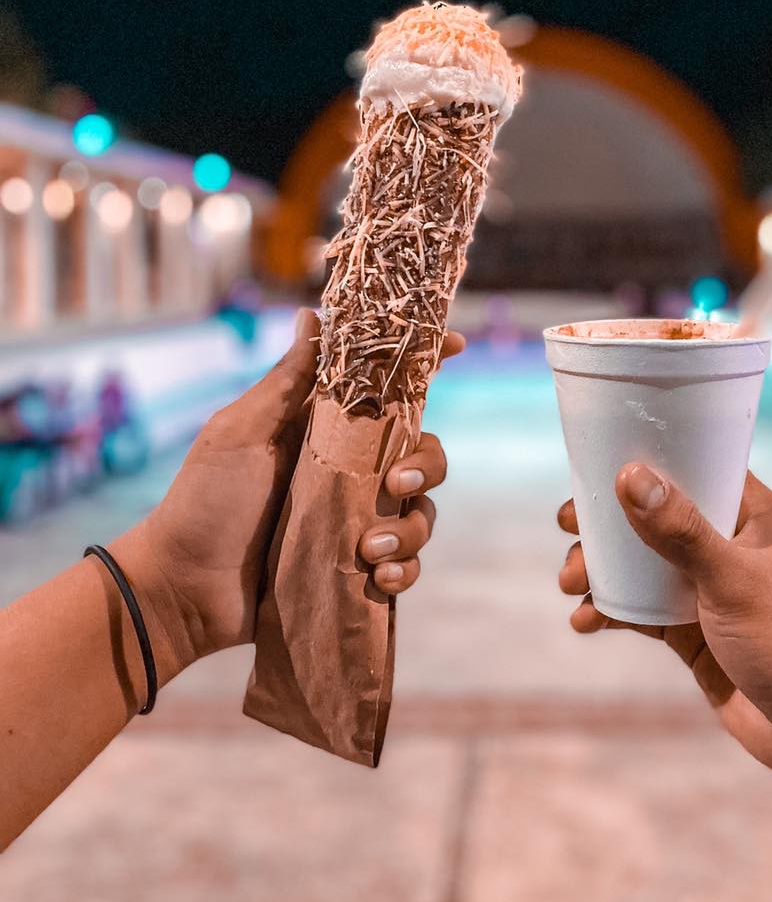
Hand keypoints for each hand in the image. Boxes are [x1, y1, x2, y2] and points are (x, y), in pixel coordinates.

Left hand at [120, 310, 459, 672]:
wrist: (184, 588)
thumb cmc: (203, 502)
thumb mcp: (242, 432)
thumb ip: (287, 381)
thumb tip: (312, 312)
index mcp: (325, 430)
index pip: (387, 390)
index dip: (427, 365)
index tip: (458, 346)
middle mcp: (349, 472)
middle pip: (422, 453)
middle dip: (427, 466)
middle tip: (397, 484)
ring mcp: (354, 522)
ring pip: (421, 512)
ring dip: (411, 530)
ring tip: (369, 551)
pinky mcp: (354, 569)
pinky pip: (405, 564)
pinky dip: (404, 570)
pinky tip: (379, 577)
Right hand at [558, 464, 771, 783]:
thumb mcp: (734, 581)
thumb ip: (682, 532)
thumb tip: (630, 476)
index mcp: (754, 516)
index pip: (697, 466)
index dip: (648, 459)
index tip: (596, 462)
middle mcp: (730, 546)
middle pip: (657, 515)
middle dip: (609, 522)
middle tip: (570, 526)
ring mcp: (710, 591)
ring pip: (642, 564)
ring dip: (602, 569)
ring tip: (570, 583)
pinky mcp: (693, 633)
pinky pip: (641, 611)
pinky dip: (611, 611)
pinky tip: (586, 621)